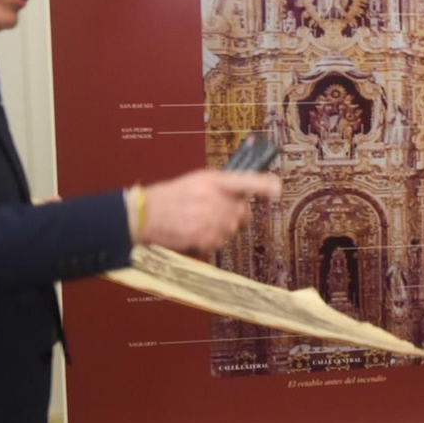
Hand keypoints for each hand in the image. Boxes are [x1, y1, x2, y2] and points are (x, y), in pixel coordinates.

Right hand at [137, 170, 281, 253]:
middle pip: (242, 212)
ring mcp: (209, 218)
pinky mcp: (203, 236)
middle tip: (213, 212)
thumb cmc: (171, 197)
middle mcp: (213, 197)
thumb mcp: (197, 181)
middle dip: (233, 215)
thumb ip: (223, 186)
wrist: (146, 214)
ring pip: (231, 229)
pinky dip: (210, 240)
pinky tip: (195, 231)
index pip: (244, 181)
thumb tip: (245, 196)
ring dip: (220, 229)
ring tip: (199, 220)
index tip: (277, 188)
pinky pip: (219, 242)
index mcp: (213, 180)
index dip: (262, 185)